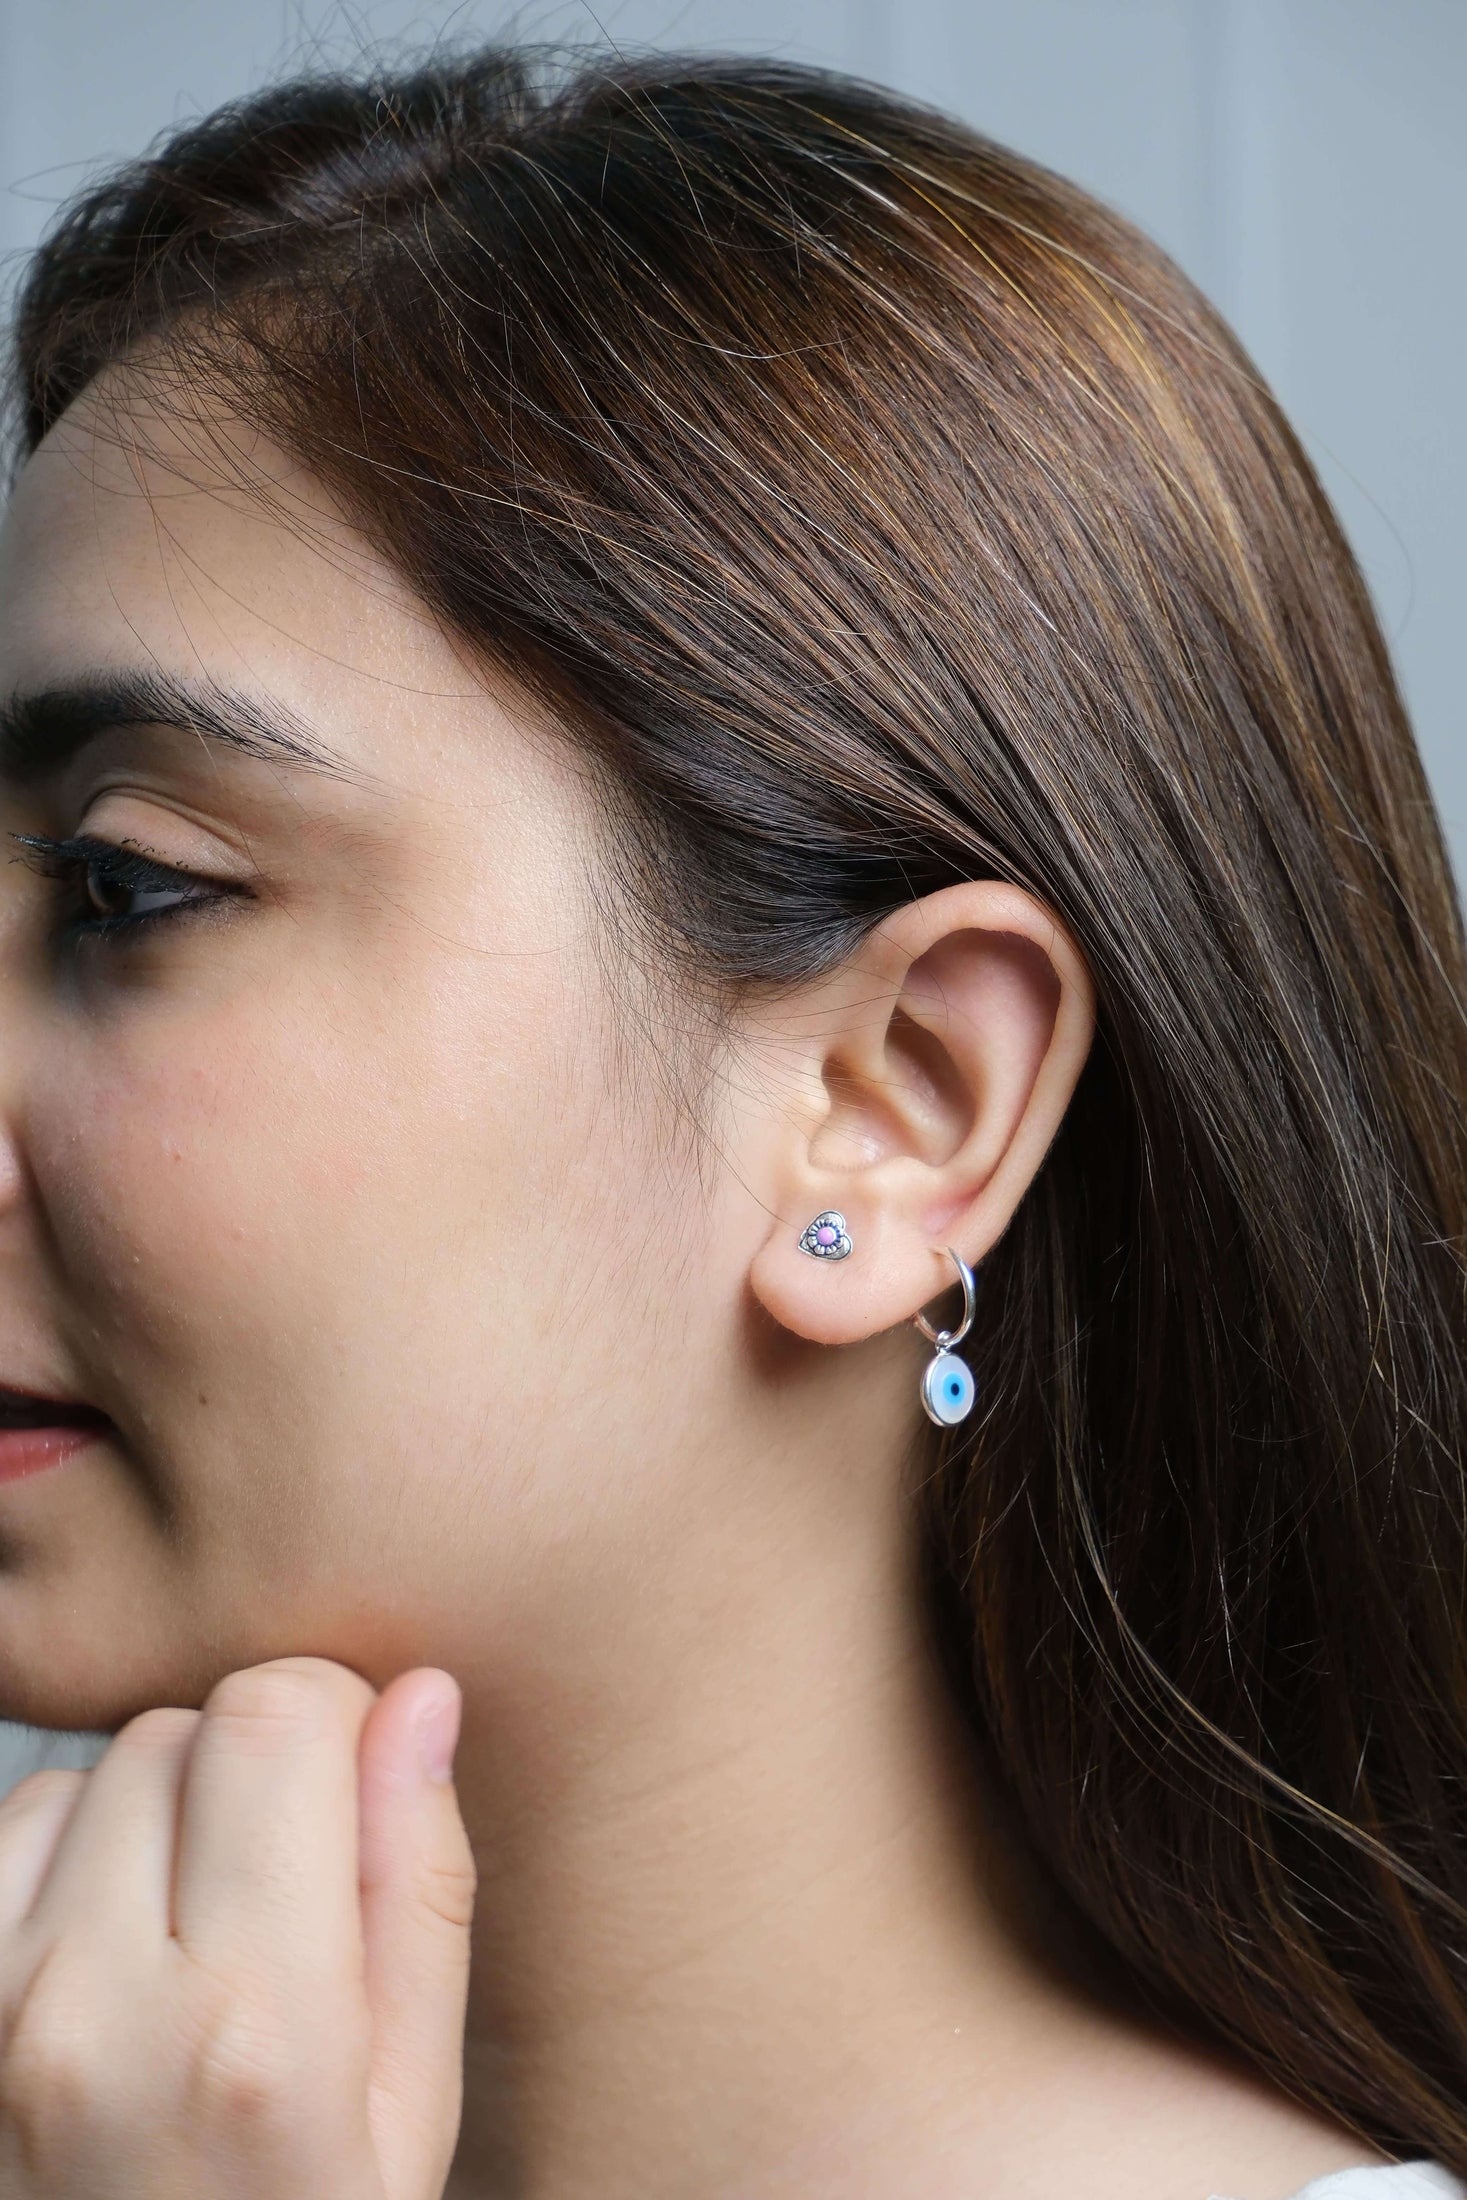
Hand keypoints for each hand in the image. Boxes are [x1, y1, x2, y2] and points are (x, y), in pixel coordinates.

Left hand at [0, 1656, 475, 2198]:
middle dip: (248, 1773)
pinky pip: (8, 1831)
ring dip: (149, 1816)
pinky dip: (64, 1860)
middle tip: (277, 1896)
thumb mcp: (406, 2113)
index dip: (333, 1719)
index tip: (353, 1790)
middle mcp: (96, 2006)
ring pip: (88, 1771)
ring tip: (189, 1941)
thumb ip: (419, 1889)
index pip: (276, 1713)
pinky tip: (109, 1957)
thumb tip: (421, 1695)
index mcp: (255, 2031)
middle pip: (183, 1729)